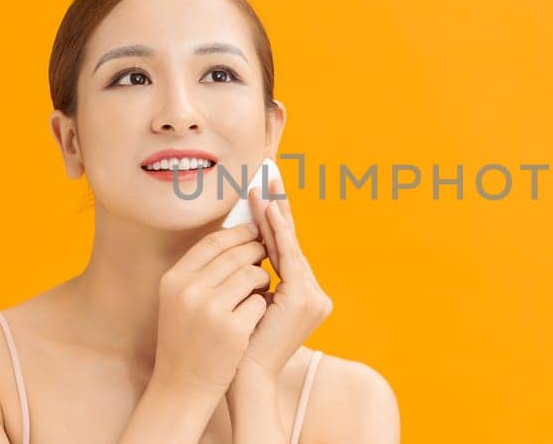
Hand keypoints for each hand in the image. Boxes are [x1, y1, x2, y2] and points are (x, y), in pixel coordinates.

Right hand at [151, 223, 271, 396]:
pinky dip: (263, 305)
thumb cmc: (186, 339)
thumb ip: (200, 270)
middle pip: (236, 255)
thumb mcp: (180, 300)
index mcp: (174, 279)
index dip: (238, 233)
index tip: (255, 229)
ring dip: (262, 278)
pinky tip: (258, 314)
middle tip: (266, 252)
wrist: (182, 386)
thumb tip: (235, 236)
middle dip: (257, 250)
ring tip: (262, 286)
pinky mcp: (233, 330)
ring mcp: (211, 311)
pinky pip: (260, 302)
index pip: (212, 242)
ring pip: (252, 275)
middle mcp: (189, 291)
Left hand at [239, 176, 332, 377]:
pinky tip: (266, 211)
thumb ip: (254, 278)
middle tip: (270, 174)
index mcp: (302, 298)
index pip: (286, 251)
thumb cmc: (237, 345)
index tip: (264, 191)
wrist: (244, 378)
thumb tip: (243, 245)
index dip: (275, 220)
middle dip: (278, 208)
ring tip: (263, 186)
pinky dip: (277, 232)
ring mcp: (314, 298)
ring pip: (290, 246)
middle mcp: (315, 296)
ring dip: (274, 215)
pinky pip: (288, 257)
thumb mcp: (247, 303)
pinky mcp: (304, 299)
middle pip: (292, 243)